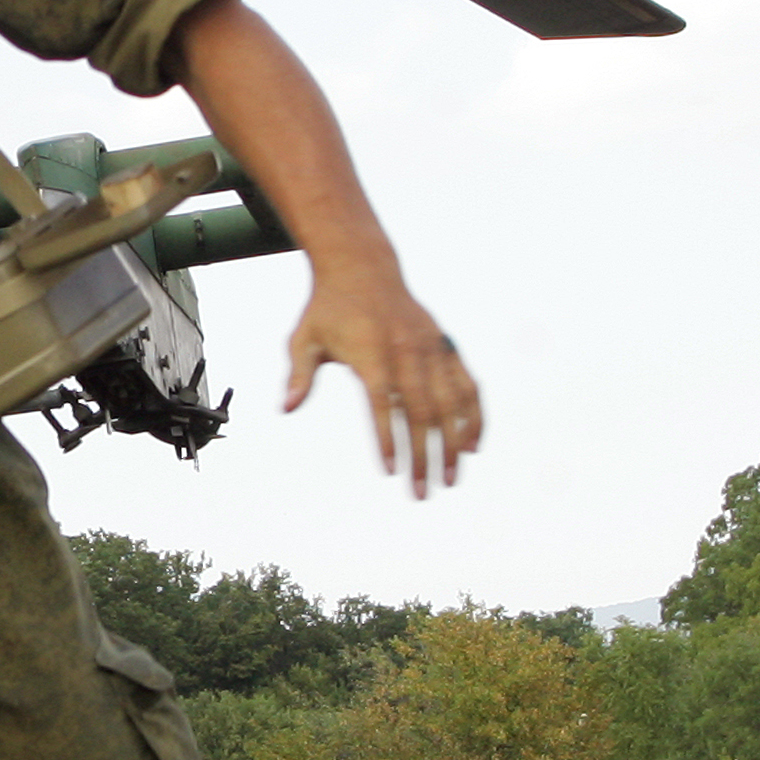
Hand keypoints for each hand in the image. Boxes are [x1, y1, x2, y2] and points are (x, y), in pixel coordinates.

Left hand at [285, 267, 479, 496]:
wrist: (363, 267)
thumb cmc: (328, 308)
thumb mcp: (304, 337)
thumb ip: (299, 374)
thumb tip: (287, 408)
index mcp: (371, 353)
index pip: (383, 404)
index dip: (389, 439)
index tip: (391, 473)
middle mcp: (407, 351)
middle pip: (421, 412)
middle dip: (424, 457)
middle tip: (423, 493)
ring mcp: (431, 348)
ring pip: (451, 402)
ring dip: (454, 443)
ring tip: (452, 478)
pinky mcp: (445, 346)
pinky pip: (467, 384)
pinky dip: (473, 415)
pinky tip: (473, 445)